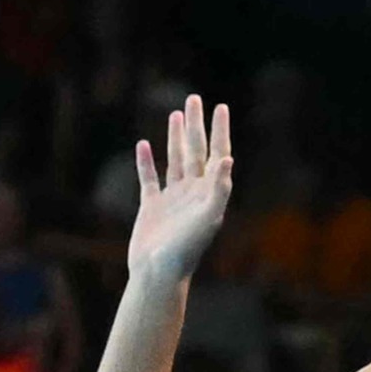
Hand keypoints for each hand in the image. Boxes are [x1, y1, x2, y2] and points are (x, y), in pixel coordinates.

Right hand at [127, 96, 232, 285]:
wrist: (159, 273)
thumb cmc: (187, 248)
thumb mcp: (208, 216)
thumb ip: (219, 187)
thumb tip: (228, 158)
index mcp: (210, 192)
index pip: (218, 153)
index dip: (220, 130)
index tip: (221, 107)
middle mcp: (194, 192)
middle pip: (196, 150)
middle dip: (196, 125)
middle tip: (194, 99)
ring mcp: (173, 198)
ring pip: (176, 159)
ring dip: (175, 137)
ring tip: (175, 114)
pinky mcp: (152, 206)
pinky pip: (149, 178)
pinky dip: (146, 161)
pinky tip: (143, 144)